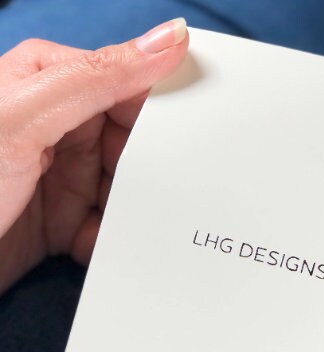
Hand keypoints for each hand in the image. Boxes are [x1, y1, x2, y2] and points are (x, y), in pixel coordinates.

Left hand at [0, 18, 188, 292]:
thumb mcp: (27, 116)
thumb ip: (98, 77)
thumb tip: (171, 39)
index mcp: (53, 86)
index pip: (130, 86)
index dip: (166, 108)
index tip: (201, 130)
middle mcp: (62, 130)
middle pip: (135, 143)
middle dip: (152, 169)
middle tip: (167, 188)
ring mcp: (63, 177)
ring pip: (126, 190)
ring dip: (132, 211)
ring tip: (121, 221)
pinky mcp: (61, 221)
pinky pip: (107, 228)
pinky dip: (109, 240)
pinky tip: (93, 244)